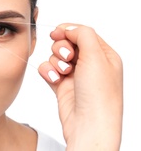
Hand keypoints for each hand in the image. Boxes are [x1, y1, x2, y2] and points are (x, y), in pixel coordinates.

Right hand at [38, 24, 122, 149]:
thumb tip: (68, 27)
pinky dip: (47, 72)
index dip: (68, 31)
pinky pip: (47, 69)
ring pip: (54, 56)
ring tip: (63, 73)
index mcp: (104, 55)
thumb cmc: (98, 95)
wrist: (88, 125)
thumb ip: (82, 34)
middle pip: (66, 43)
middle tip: (67, 58)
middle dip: (61, 49)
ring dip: (55, 62)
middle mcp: (89, 63)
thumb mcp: (96, 56)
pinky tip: (54, 79)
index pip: (82, 33)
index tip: (57, 33)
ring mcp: (75, 74)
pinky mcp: (61, 84)